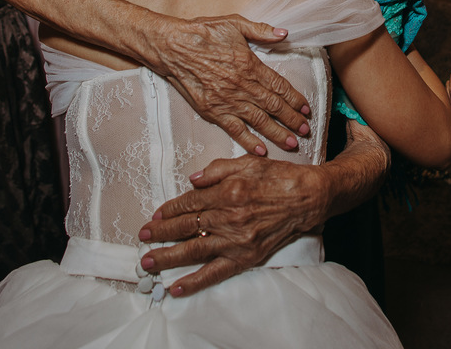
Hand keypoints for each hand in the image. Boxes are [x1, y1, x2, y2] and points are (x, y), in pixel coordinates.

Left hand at [137, 156, 328, 296]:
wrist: (308, 198)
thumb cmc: (279, 177)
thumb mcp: (248, 162)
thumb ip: (218, 169)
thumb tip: (193, 180)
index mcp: (227, 191)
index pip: (189, 203)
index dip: (169, 210)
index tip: (155, 216)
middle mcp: (228, 216)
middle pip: (185, 227)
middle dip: (160, 233)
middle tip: (142, 238)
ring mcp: (236, 239)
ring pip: (193, 251)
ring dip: (167, 257)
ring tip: (148, 262)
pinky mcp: (246, 256)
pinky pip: (215, 272)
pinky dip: (194, 281)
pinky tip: (176, 287)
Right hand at [149, 13, 309, 155]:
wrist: (171, 47)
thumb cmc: (202, 32)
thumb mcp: (234, 24)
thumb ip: (261, 30)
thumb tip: (285, 33)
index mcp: (250, 64)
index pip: (279, 86)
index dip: (295, 99)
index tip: (307, 109)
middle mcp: (242, 86)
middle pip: (274, 107)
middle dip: (292, 120)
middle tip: (306, 131)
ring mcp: (227, 100)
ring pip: (258, 121)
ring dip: (277, 134)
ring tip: (292, 144)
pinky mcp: (212, 111)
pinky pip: (234, 129)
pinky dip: (249, 141)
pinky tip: (261, 150)